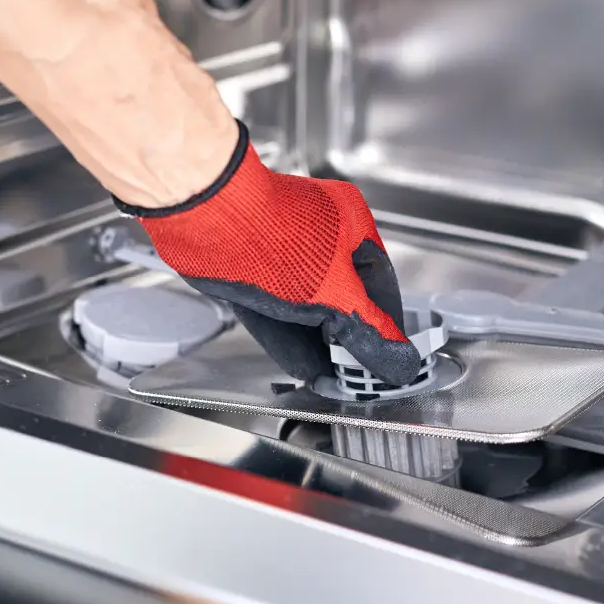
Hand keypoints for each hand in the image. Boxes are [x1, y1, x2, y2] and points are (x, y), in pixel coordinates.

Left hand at [114, 120, 420, 386]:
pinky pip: (280, 316)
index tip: (389, 360)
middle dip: (350, 343)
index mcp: (352, 227)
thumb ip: (367, 333)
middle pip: (344, 302)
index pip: (380, 288)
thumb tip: (398, 361)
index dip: (385, 327)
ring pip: (310, 312)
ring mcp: (285, 256)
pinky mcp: (254, 275)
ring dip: (321, 349)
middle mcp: (321, 239)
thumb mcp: (333, 296)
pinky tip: (306, 369)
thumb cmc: (271, 236)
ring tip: (334, 382)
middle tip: (359, 378)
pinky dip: (293, 343)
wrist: (205, 221)